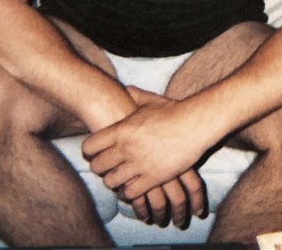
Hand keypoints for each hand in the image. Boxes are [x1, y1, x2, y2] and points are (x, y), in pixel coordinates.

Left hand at [83, 87, 207, 222]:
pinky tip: (129, 187)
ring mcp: (139, 165)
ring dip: (111, 180)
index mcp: (121, 129)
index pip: (90, 146)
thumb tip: (126, 88)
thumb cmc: (172, 111)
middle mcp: (126, 149)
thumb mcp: (149, 101)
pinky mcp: (153, 179)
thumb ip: (134, 95)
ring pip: (111, 182)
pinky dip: (127, 192)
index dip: (88, 150)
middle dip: (98, 167)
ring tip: (115, 177)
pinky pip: (130, 193)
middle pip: (97, 166)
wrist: (193, 125)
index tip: (91, 152)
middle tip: (102, 166)